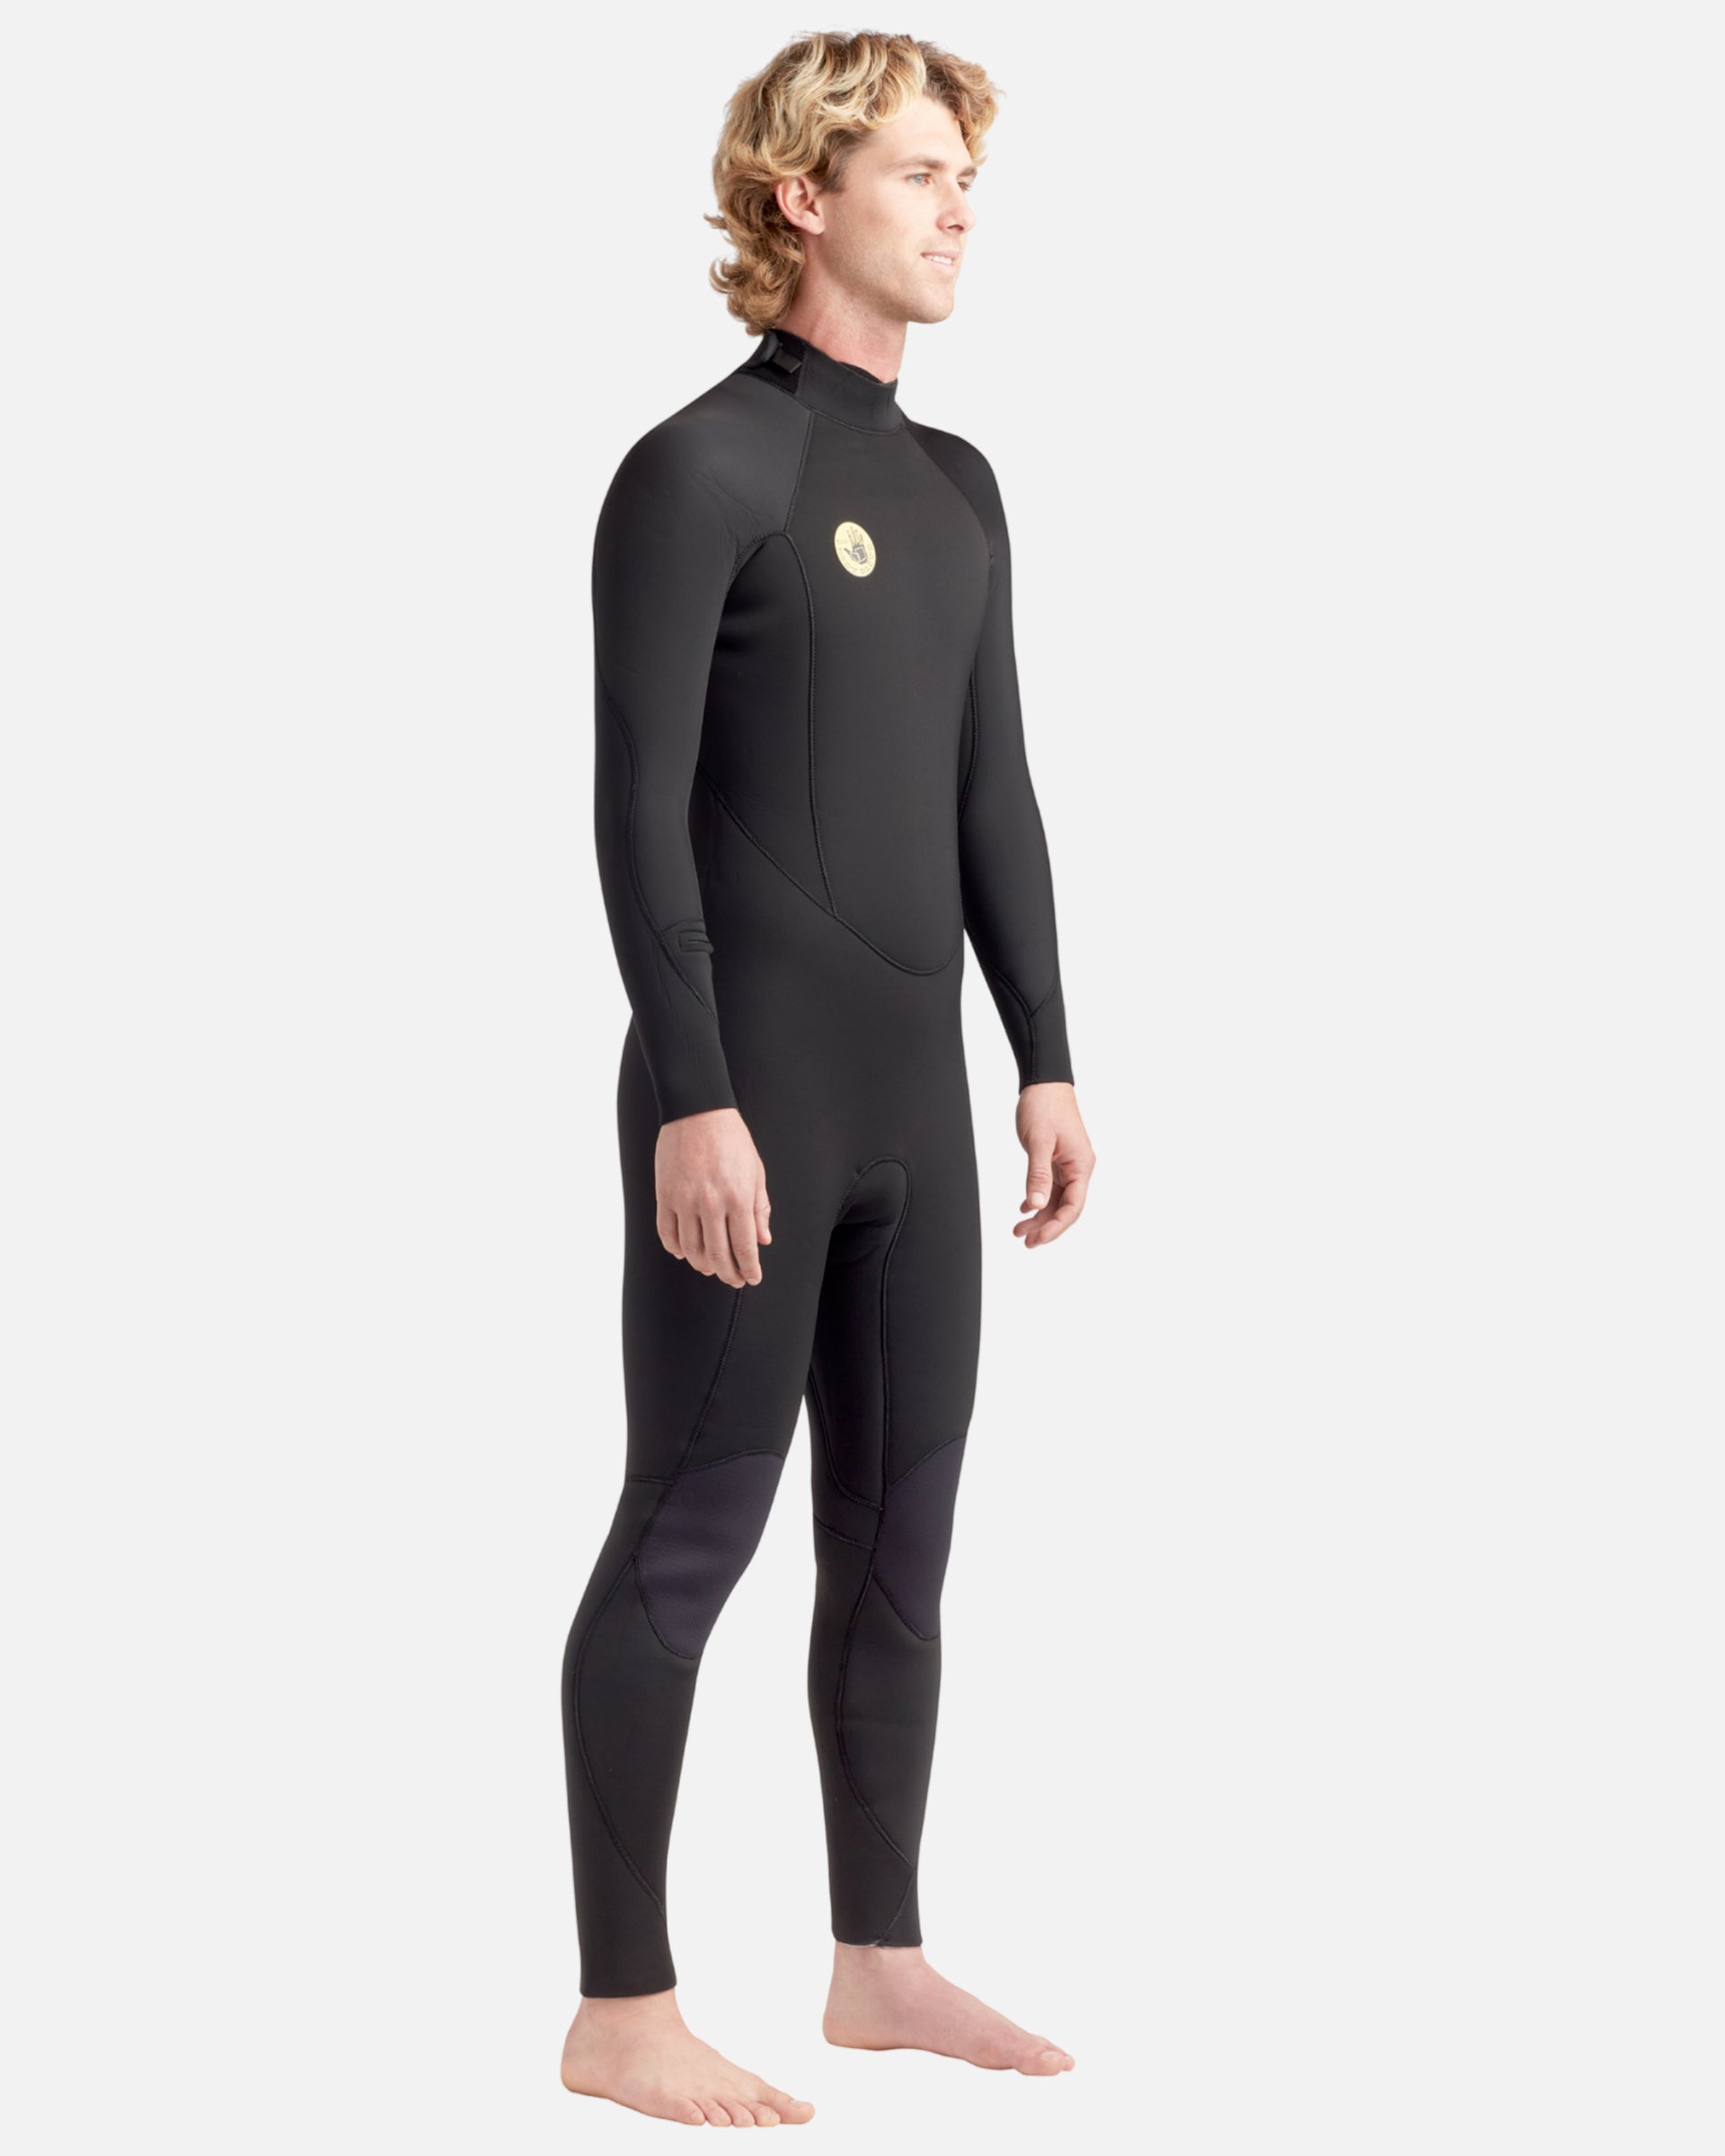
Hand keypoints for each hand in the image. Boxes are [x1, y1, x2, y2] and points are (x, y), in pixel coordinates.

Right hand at [655, 1108, 771, 1286]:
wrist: (698, 1111)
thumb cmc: (732, 1140)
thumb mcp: (756, 1172)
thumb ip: (759, 1208)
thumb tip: (763, 1240)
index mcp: (738, 1198)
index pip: (744, 1247)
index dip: (749, 1269)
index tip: (751, 1278)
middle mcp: (711, 1203)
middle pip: (717, 1255)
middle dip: (727, 1274)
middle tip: (733, 1280)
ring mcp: (685, 1200)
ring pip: (690, 1249)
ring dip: (701, 1265)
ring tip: (710, 1268)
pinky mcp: (665, 1195)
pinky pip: (667, 1233)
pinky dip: (675, 1249)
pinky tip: (683, 1253)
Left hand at [1013, 1081, 1093, 1248]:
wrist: (1044, 1082)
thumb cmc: (1045, 1106)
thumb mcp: (1039, 1141)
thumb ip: (1038, 1175)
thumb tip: (1037, 1205)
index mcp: (1080, 1165)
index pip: (1073, 1206)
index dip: (1056, 1226)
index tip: (1037, 1239)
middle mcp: (1078, 1167)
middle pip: (1066, 1207)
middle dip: (1047, 1227)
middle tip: (1026, 1241)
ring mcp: (1068, 1164)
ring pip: (1057, 1199)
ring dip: (1039, 1216)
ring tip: (1019, 1231)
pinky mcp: (1057, 1159)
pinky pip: (1051, 1187)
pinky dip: (1038, 1200)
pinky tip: (1024, 1209)